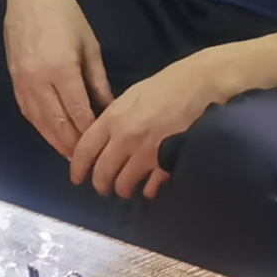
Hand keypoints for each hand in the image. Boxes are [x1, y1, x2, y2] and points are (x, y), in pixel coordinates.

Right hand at [4, 0, 112, 163]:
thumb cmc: (67, 16)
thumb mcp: (90, 47)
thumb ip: (99, 82)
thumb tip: (110, 110)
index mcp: (61, 71)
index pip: (79, 113)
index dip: (91, 133)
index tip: (104, 148)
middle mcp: (38, 81)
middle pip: (58, 124)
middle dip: (74, 145)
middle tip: (89, 163)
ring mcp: (22, 82)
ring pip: (40, 122)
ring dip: (56, 141)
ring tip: (71, 156)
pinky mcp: (14, 80)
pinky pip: (28, 112)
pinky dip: (40, 128)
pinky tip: (51, 136)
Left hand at [62, 50, 234, 201]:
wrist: (200, 86)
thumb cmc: (165, 86)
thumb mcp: (130, 97)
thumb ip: (113, 119)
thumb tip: (102, 140)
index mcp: (112, 119)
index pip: (84, 150)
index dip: (77, 167)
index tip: (76, 177)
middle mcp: (125, 138)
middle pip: (102, 173)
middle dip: (100, 185)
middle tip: (103, 188)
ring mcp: (147, 152)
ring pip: (124, 185)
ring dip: (122, 189)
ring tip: (125, 188)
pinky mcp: (168, 162)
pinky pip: (151, 186)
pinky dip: (148, 190)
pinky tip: (149, 188)